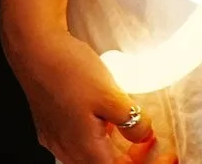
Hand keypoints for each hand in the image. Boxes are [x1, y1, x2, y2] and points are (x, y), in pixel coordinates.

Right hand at [3, 24, 177, 163]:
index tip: (168, 153)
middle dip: (134, 158)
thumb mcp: (110, 94)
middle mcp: (67, 150)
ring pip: (92, 155)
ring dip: (117, 148)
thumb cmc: (69, 70)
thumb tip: (144, 135)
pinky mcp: (50, 126)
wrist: (33, 49)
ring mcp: (56, 139)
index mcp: (85, 149)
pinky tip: (107, 120)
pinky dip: (99, 138)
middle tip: (154, 140)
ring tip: (134, 128)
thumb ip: (131, 120)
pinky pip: (79, 142)